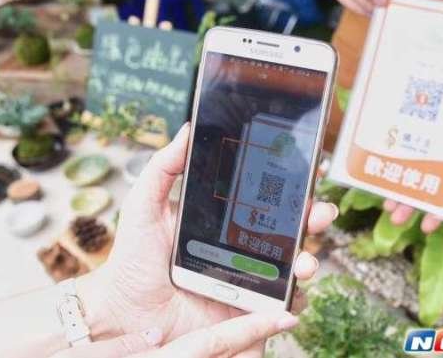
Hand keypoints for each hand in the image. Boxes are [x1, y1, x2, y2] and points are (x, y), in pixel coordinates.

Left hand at [78, 123, 337, 353]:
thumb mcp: (144, 207)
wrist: (125, 314)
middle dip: (313, 217)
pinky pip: (283, 305)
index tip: (308, 171)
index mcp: (224, 219)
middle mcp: (243, 246)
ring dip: (309, 258)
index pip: (266, 197)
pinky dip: (297, 301)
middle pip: (290, 228)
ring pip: (294, 264)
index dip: (290, 185)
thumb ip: (163, 168)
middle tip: (316, 213)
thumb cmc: (133, 261)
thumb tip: (188, 129)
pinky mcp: (249, 310)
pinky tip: (294, 294)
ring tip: (304, 260)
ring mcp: (249, 279)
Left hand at [386, 114, 442, 232]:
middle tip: (397, 220)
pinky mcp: (410, 136)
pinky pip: (397, 155)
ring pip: (408, 177)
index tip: (428, 227)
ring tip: (387, 206)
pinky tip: (379, 177)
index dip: (439, 214)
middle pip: (424, 191)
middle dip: (410, 208)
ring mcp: (423, 151)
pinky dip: (389, 165)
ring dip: (397, 193)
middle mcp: (440, 164)